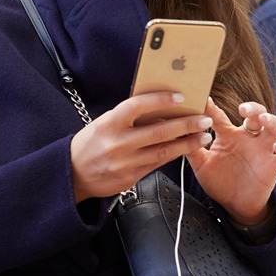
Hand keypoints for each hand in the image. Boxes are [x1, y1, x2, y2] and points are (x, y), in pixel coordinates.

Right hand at [70, 92, 212, 202]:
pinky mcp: (130, 178)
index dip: (160, 100)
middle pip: (158, 131)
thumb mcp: (103, 123)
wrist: (72, 174)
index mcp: (108, 124)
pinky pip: (157, 164)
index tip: (180, 97)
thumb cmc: (90, 144)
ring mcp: (124, 163)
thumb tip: (159, 105)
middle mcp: (117, 143)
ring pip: (163, 151)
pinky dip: (174, 155)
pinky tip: (186, 148)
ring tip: (203, 135)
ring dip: (187, 143)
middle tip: (204, 119)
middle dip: (186, 124)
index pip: (137, 106)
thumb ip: (127, 117)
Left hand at [186, 100, 275, 225]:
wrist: (236, 206)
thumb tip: (177, 132)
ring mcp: (262, 149)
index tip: (204, 100)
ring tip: (263, 119)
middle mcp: (247, 138)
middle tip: (243, 109)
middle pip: (255, 113)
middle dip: (252, 107)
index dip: (211, 107)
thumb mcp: (202, 166)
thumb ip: (192, 149)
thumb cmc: (220, 182)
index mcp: (228, 135)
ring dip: (270, 120)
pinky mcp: (273, 165)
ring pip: (273, 126)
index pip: (220, 116)